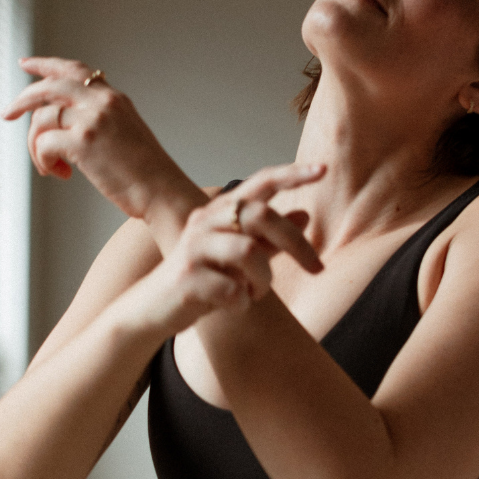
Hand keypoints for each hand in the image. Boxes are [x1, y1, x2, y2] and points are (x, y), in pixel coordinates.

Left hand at [3, 57, 196, 221]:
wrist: (163, 192)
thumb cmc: (146, 173)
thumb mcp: (126, 133)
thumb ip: (98, 119)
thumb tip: (60, 123)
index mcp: (113, 98)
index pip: (74, 69)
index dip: (44, 65)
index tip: (25, 64)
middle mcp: (102, 101)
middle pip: (48, 87)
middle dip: (21, 100)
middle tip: (6, 115)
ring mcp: (92, 119)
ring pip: (42, 120)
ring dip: (36, 146)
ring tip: (49, 167)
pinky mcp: (83, 141)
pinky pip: (44, 143)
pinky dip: (44, 161)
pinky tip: (60, 174)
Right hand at [115, 163, 325, 337]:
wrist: (154, 309)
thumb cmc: (202, 280)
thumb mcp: (240, 257)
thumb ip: (270, 238)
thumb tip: (304, 213)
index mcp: (220, 211)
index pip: (261, 182)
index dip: (292, 174)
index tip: (324, 168)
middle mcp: (205, 221)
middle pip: (262, 215)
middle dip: (296, 243)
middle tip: (318, 268)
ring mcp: (194, 249)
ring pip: (250, 253)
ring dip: (264, 281)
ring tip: (254, 294)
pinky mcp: (187, 279)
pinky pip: (234, 291)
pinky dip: (242, 303)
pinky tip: (232, 306)